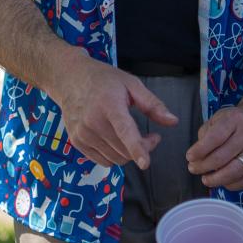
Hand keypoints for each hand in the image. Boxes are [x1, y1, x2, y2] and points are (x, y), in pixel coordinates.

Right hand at [47, 55, 177, 168]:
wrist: (70, 79)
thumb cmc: (103, 80)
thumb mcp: (131, 84)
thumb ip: (152, 104)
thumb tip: (173, 121)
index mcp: (109, 105)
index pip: (124, 131)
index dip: (136, 148)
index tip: (145, 163)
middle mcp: (93, 122)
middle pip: (124, 150)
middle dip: (143, 147)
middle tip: (149, 135)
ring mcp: (82, 134)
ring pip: (115, 159)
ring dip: (129, 153)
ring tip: (131, 136)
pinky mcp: (77, 142)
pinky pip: (103, 161)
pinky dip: (114, 156)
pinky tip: (116, 140)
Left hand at [185, 95, 242, 189]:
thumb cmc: (236, 120)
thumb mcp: (219, 117)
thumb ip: (206, 133)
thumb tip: (197, 156)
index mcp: (234, 120)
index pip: (214, 138)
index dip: (199, 150)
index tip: (189, 157)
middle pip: (222, 157)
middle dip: (204, 166)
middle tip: (193, 169)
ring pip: (235, 171)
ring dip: (217, 179)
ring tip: (206, 180)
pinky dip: (232, 185)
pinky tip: (223, 182)